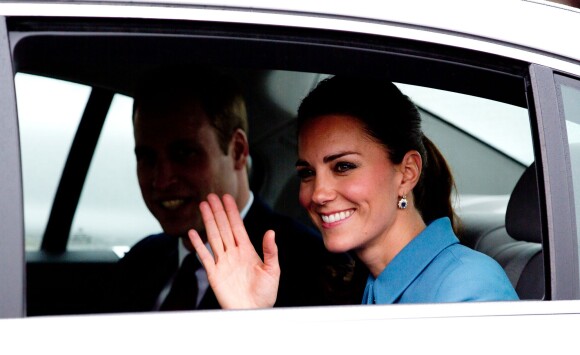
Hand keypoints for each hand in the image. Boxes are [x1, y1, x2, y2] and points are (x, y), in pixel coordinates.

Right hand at [188, 193, 279, 308]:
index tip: (227, 197)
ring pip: (214, 237)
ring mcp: (223, 262)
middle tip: (211, 196)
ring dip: (208, 221)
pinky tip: (192, 233)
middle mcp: (233, 253)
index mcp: (247, 250)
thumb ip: (271, 251)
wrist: (254, 312)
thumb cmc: (265, 294)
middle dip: (217, 212)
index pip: (237, 226)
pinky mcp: (214, 274)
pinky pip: (204, 257)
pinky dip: (198, 245)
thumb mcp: (272, 270)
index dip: (232, 212)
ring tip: (202, 206)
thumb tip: (271, 231)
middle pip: (223, 227)